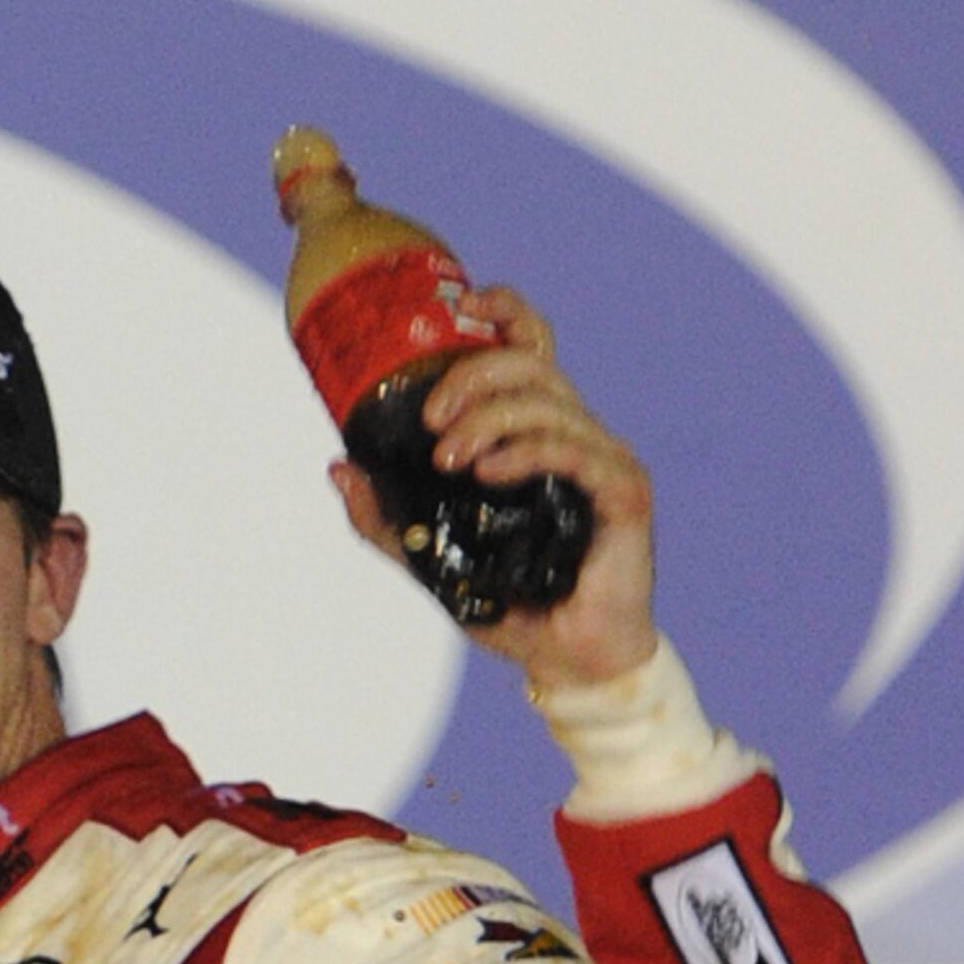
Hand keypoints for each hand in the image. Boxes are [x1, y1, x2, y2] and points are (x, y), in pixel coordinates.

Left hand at [329, 287, 658, 689]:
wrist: (565, 661)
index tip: (463, 302)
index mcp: (535, 434)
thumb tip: (339, 467)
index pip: (530, 347)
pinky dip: (526, 452)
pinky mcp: (624, 491)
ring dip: (488, 420)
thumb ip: (384, 517)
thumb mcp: (429, 558)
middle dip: (472, 378)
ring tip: (448, 462)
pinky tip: (488, 472)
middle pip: (532, 365)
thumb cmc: (511, 603)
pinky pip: (573, 449)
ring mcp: (602, 460)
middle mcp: (574, 434)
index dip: (504, 311)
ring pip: (548, 403)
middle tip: (431, 424)